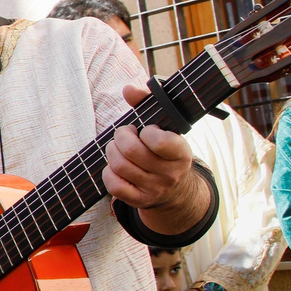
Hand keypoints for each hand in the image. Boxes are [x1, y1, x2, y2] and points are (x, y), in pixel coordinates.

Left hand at [103, 84, 199, 212]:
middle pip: (130, 151)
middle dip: (120, 136)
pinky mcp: (140, 200)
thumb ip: (147, 103)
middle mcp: (170, 174)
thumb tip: (128, 89)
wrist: (176, 189)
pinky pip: (114, 185)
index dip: (146, 131)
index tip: (147, 130)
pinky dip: (109, 172)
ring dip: (112, 151)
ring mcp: (155, 189)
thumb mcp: (164, 126)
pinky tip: (116, 166)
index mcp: (181, 153)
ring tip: (119, 147)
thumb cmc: (164, 149)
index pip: (158, 141)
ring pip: (119, 166)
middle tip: (125, 134)